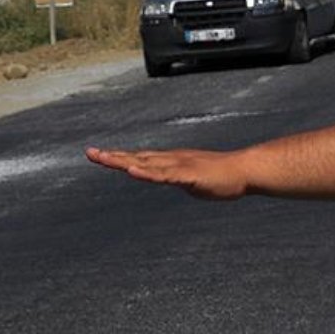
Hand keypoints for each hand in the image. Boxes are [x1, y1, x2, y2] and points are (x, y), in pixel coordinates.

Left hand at [86, 146, 248, 199]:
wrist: (245, 171)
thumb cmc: (223, 177)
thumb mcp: (194, 179)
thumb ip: (180, 179)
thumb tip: (173, 180)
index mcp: (172, 162)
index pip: (141, 159)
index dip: (120, 157)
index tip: (99, 155)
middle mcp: (172, 160)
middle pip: (137, 158)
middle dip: (113, 157)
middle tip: (89, 153)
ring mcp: (179, 166)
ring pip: (146, 164)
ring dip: (123, 161)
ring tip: (102, 158)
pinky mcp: (188, 175)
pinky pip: (163, 175)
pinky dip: (146, 173)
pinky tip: (132, 171)